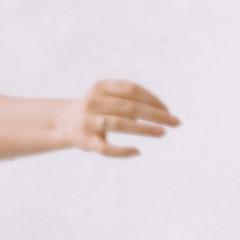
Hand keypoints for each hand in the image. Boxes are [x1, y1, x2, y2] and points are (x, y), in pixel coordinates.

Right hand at [62, 81, 178, 157]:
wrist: (63, 122)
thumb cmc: (99, 108)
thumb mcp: (110, 97)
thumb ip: (132, 100)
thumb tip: (165, 113)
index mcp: (100, 87)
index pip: (132, 90)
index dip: (153, 99)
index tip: (168, 110)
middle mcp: (92, 102)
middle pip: (130, 107)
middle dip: (156, 115)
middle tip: (176, 123)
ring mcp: (88, 121)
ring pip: (120, 124)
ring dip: (144, 129)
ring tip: (163, 133)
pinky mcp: (85, 141)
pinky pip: (105, 148)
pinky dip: (122, 151)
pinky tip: (137, 151)